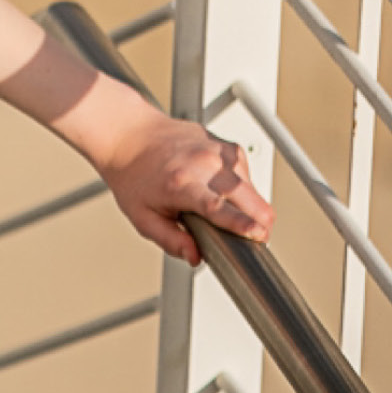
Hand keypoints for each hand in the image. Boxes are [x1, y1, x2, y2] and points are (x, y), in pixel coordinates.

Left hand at [98, 111, 274, 265]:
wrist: (130, 135)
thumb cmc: (134, 176)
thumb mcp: (142, 217)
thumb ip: (170, 240)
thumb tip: (195, 257)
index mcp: (181, 183)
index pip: (217, 206)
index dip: (241, 223)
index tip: (259, 234)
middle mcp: (203, 164)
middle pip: (248, 197)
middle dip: (261, 222)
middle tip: (255, 238)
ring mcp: (218, 151)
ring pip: (253, 188)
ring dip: (249, 205)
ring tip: (223, 208)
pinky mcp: (227, 146)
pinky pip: (247, 174)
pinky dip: (242, 188)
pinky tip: (220, 189)